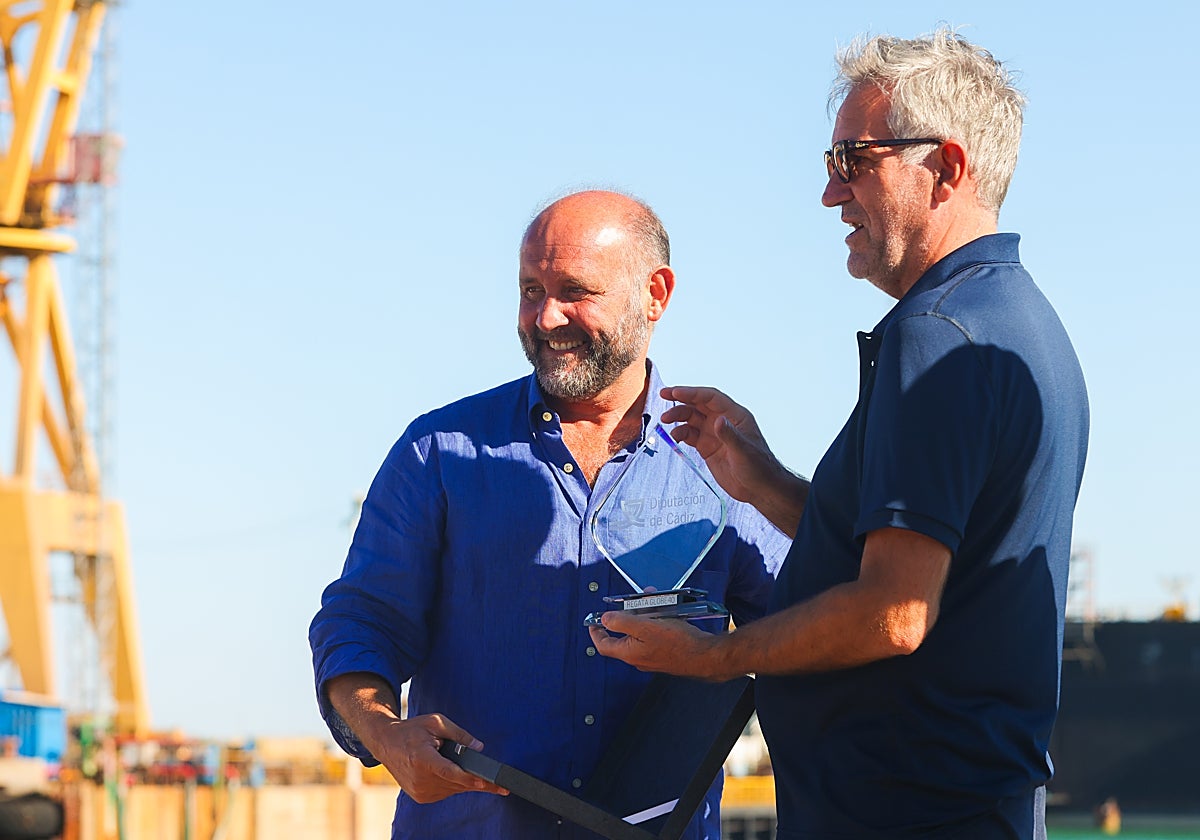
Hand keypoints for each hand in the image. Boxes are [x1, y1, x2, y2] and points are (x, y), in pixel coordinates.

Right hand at [325, 674, 506, 803]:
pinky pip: (445, 792)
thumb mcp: (436, 722)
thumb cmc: (412, 730)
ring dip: (468, 783)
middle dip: (479, 783)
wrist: (386, 743)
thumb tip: (479, 747)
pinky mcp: (420, 796)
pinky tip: (464, 778)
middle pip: (456, 783)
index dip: (468, 777)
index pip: (449, 771)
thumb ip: (459, 734)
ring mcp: (419, 790)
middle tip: (502, 786)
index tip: (484, 781)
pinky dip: (455, 785)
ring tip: (487, 780)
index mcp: (422, 759)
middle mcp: (420, 778)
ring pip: (453, 789)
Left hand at [587, 612, 732, 681]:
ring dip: (643, 616)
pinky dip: (655, 622)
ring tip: (651, 602)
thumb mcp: (645, 627)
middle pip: (623, 636)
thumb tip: (605, 619)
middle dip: (625, 617)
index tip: (593, 621)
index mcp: (629, 654)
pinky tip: (664, 611)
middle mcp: (639, 658)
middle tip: (629, 604)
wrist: (705, 656)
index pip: (604, 645)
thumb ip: (621, 622)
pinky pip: (654, 634)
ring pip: (640, 633)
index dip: (595, 632)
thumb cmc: (678, 644)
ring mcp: (652, 656)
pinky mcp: (666, 652)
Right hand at [660, 385, 806, 535]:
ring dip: (678, 416)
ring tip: (665, 420)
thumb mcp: (744, 451)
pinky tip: (675, 437)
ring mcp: (714, 434)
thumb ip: (730, 435)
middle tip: (664, 395)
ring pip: (692, 418)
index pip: (711, 398)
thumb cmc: (759, 467)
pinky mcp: (707, 447)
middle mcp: (723, 421)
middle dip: (681, 399)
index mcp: (735, 416)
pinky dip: (680, 433)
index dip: (693, 393)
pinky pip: (690, 435)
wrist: (759, 488)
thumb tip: (718, 420)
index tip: (675, 392)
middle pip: (699, 404)